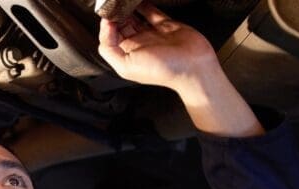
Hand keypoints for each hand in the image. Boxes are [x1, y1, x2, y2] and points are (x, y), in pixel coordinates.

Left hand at [97, 2, 218, 94]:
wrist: (193, 66)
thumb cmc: (162, 71)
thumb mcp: (126, 66)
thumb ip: (110, 50)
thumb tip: (105, 28)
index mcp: (126, 55)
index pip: (109, 38)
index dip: (106, 26)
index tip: (107, 15)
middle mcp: (137, 45)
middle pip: (120, 27)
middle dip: (115, 16)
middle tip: (113, 4)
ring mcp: (151, 35)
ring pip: (134, 18)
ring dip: (128, 9)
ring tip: (122, 1)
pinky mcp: (165, 26)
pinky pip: (151, 12)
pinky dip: (144, 5)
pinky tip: (137, 0)